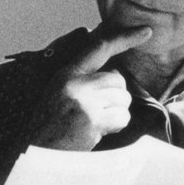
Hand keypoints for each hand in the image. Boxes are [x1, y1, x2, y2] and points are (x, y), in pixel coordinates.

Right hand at [28, 24, 152, 150]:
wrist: (38, 153)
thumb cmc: (50, 125)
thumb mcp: (59, 93)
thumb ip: (83, 80)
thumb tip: (115, 75)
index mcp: (67, 73)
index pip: (100, 47)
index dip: (125, 38)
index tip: (146, 31)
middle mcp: (76, 84)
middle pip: (118, 80)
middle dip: (115, 97)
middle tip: (97, 112)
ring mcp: (85, 102)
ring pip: (123, 99)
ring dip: (116, 114)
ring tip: (95, 123)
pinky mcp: (92, 120)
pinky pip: (122, 118)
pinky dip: (115, 126)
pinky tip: (97, 132)